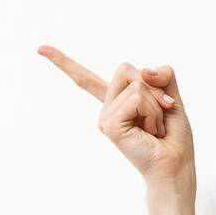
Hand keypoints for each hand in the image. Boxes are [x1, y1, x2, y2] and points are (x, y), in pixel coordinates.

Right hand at [37, 45, 193, 190]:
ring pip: (137, 84)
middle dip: (154, 86)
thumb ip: (161, 76)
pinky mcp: (109, 125)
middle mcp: (107, 108)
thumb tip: (143, 71)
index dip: (63, 62)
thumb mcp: (171, 97)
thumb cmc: (173, 137)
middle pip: (126, 69)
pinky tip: (150, 131)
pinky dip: (152, 112)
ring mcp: (105, 117)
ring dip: (157, 104)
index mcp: (118, 101)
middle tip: (162, 111)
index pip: (87, 80)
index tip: (40, 49)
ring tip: (155, 127)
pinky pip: (137, 98)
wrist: (175, 165)